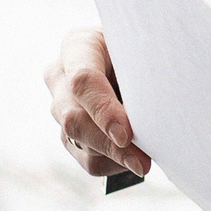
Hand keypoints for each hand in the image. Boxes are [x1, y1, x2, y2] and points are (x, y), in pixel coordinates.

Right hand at [44, 27, 152, 177]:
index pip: (82, 80)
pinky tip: (136, 158)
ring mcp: (61, 108)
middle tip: (143, 162)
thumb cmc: (143, 49)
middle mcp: (60, 77)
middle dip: (109, 144)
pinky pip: (89, 161)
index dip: (103, 110)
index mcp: (77, 46)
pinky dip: (116, 165)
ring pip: (81, 143)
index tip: (125, 134)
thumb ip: (141, 76)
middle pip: (74, 118)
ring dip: (117, 157)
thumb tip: (149, 121)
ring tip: (148, 158)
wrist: (137, 59)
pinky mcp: (69, 135)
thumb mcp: (143, 49)